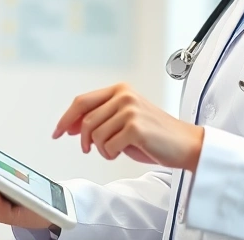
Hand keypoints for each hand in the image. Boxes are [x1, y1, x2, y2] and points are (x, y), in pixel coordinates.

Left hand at [52, 83, 204, 170]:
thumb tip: (69, 126)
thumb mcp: (123, 120)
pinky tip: (122, 152)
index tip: (57, 132)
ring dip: (101, 148)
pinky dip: (110, 154)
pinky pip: (108, 146)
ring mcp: (130, 110)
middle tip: (87, 149)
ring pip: (95, 134)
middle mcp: (124, 96)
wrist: (186, 144)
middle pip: (85, 120)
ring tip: (115, 149)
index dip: (66, 118)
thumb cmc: (155, 135)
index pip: (82, 101)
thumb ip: (100, 118)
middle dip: (83, 139)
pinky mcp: (135, 127)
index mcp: (120, 90)